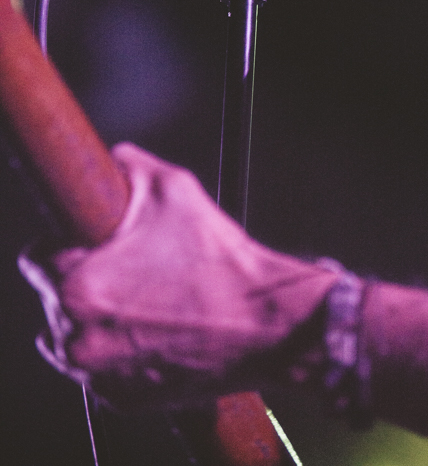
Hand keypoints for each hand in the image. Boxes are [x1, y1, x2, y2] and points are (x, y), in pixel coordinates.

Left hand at [19, 142, 337, 409]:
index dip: (65, 241)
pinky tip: (154, 325)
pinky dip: (118, 348)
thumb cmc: (220, 261)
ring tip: (143, 296)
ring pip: (73, 335)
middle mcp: (79, 337)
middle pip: (55, 297)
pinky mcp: (121, 397)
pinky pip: (100, 366)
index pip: (36, 256)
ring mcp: (99, 374)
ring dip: (95, 315)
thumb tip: (116, 157)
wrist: (264, 323)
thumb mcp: (175, 189)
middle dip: (85, 277)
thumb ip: (130, 164)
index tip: (89, 239)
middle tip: (129, 265)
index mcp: (80, 286)